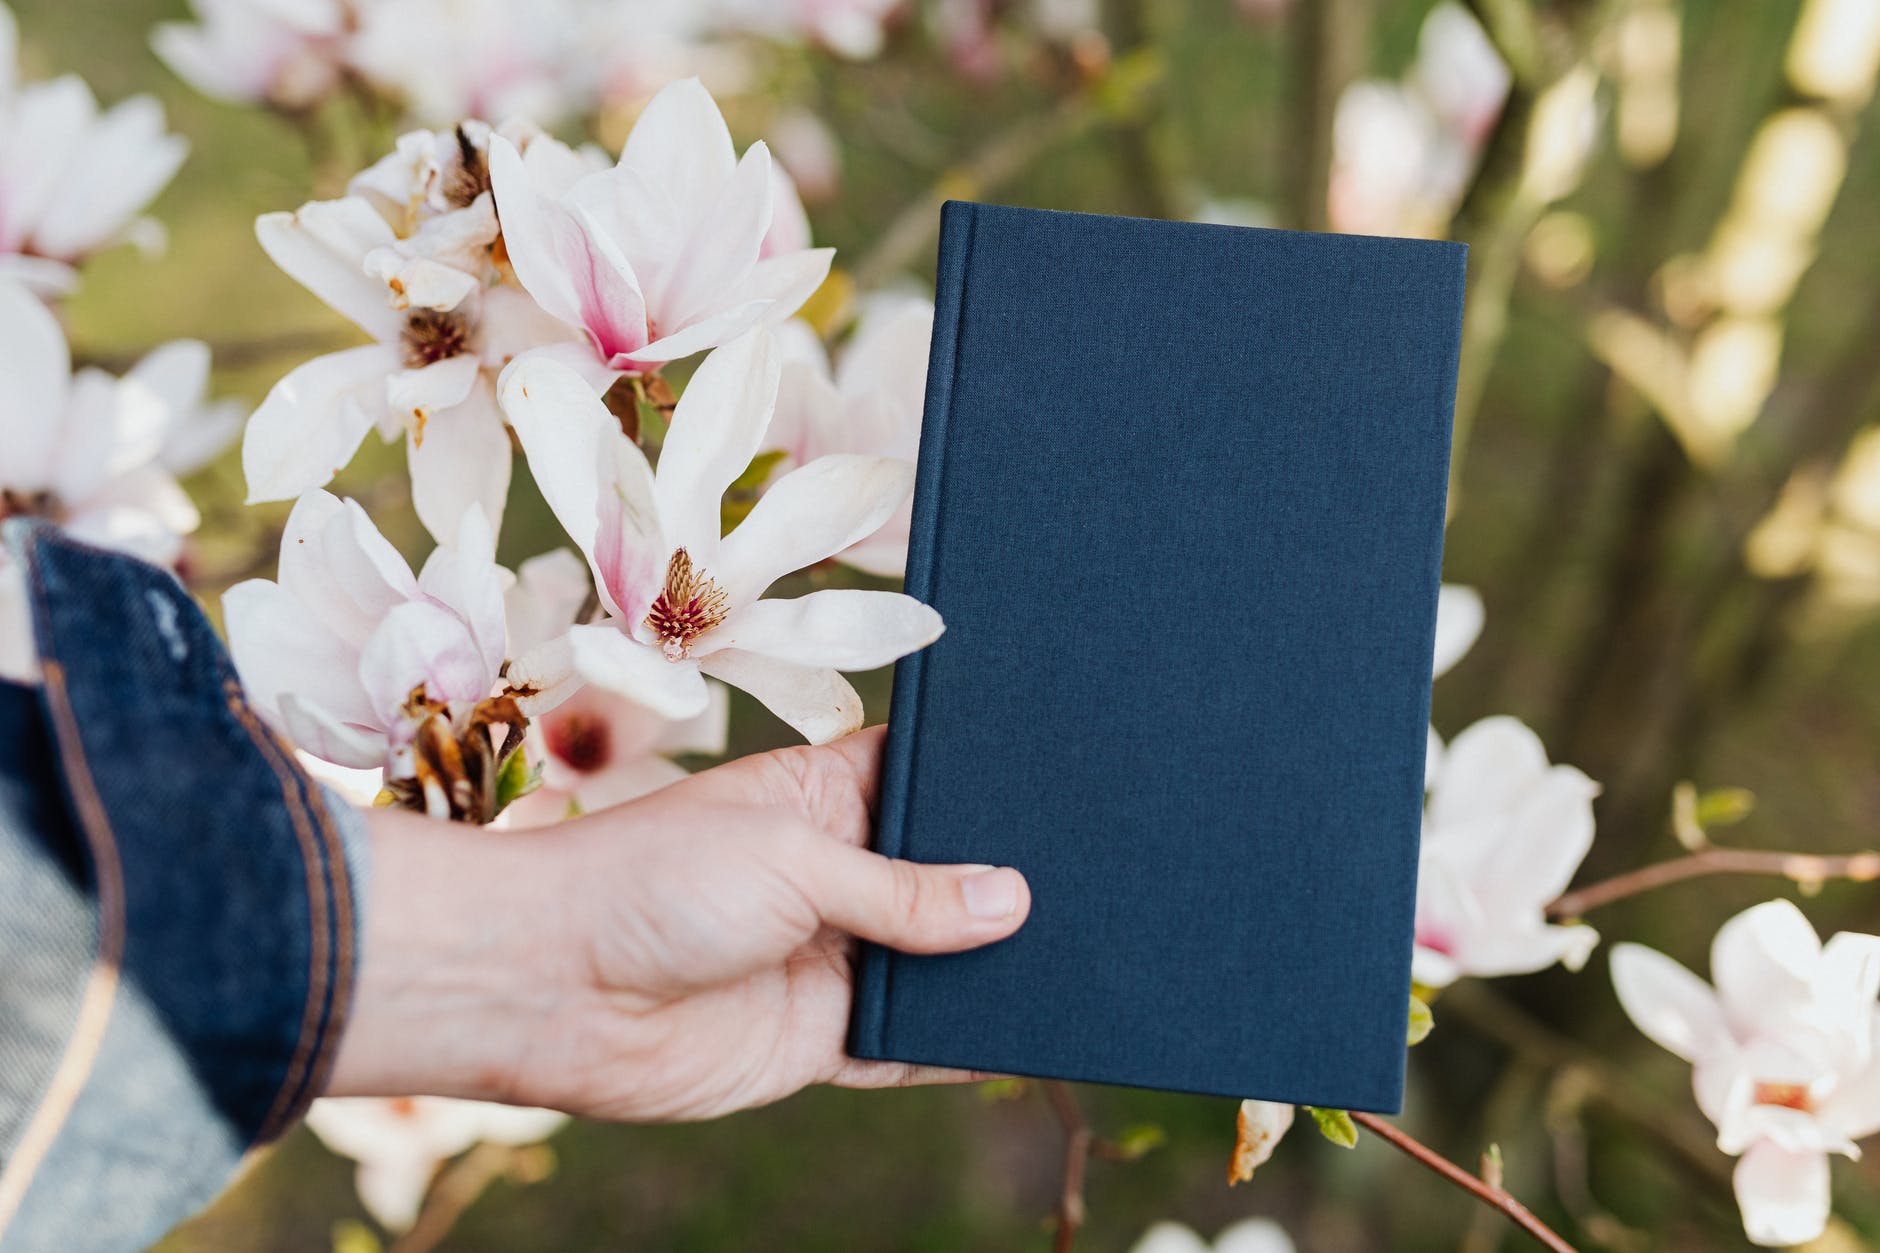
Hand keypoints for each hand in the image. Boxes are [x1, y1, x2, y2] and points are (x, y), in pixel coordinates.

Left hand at [324, 727, 1030, 1120]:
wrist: (545, 989)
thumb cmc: (649, 882)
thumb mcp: (791, 861)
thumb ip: (905, 889)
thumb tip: (1014, 903)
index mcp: (826, 796)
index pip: (931, 781)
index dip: (991, 787)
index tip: (1074, 786)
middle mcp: (839, 873)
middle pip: (948, 878)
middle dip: (1010, 883)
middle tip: (1105, 879)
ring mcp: (833, 957)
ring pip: (940, 963)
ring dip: (994, 967)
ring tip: (1091, 954)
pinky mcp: (822, 1039)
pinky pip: (911, 1045)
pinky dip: (960, 1044)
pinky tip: (1023, 1034)